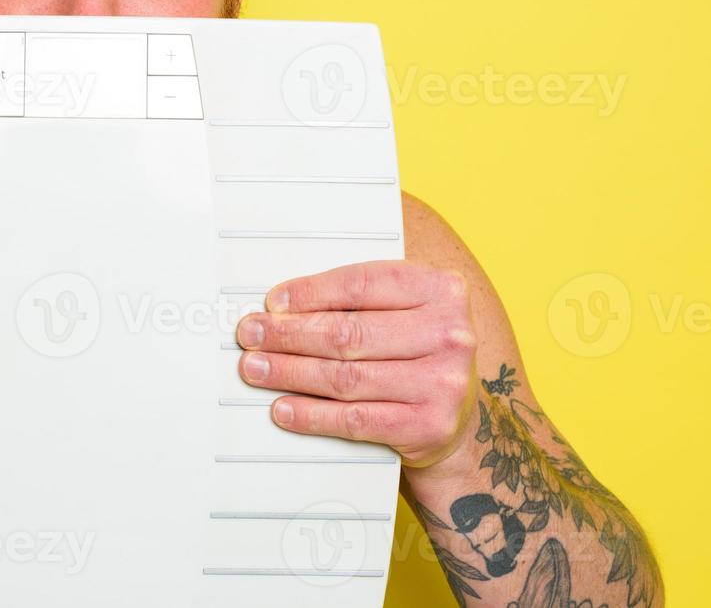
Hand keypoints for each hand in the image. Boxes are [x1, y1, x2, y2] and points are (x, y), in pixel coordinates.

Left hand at [235, 261, 476, 468]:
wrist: (458, 418)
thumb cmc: (419, 352)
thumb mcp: (406, 310)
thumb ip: (359, 300)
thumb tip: (283, 307)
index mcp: (442, 290)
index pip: (362, 284)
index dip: (310, 293)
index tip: (274, 303)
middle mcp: (449, 334)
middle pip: (348, 332)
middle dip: (289, 334)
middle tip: (252, 335)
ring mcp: (442, 383)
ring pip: (346, 377)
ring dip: (290, 372)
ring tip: (257, 368)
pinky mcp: (428, 426)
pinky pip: (355, 419)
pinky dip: (312, 414)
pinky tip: (284, 408)